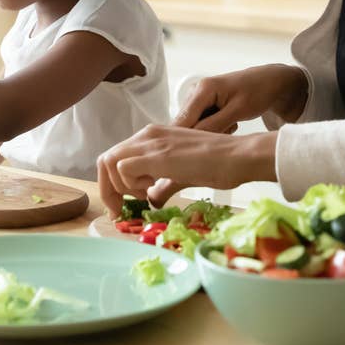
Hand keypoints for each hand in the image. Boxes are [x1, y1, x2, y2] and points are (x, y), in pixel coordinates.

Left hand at [96, 125, 277, 216]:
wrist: (239, 156)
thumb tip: (152, 200)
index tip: (122, 205)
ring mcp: (150, 142)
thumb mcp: (183, 174)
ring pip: (108, 163)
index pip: (115, 157)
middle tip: (121, 210)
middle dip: (108, 190)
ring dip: (120, 187)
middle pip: (104, 160)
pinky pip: (123, 169)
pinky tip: (153, 190)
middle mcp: (146, 134)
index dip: (112, 184)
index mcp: (151, 136)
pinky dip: (131, 185)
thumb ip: (163, 185)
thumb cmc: (219, 164)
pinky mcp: (157, 155)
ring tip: (146, 195)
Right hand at [170, 64, 307, 133]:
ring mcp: (198, 98)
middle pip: (186, 125)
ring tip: (232, 123)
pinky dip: (215, 128)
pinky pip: (202, 124)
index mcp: (202, 90)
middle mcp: (195, 92)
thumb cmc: (258, 92)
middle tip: (229, 128)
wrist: (270, 82)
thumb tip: (192, 141)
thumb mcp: (237, 111)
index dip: (183, 141)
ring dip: (212, 132)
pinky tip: (230, 121)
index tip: (195, 154)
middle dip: (204, 135)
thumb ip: (213, 125)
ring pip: (195, 127)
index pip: (182, 121)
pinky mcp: (203, 105)